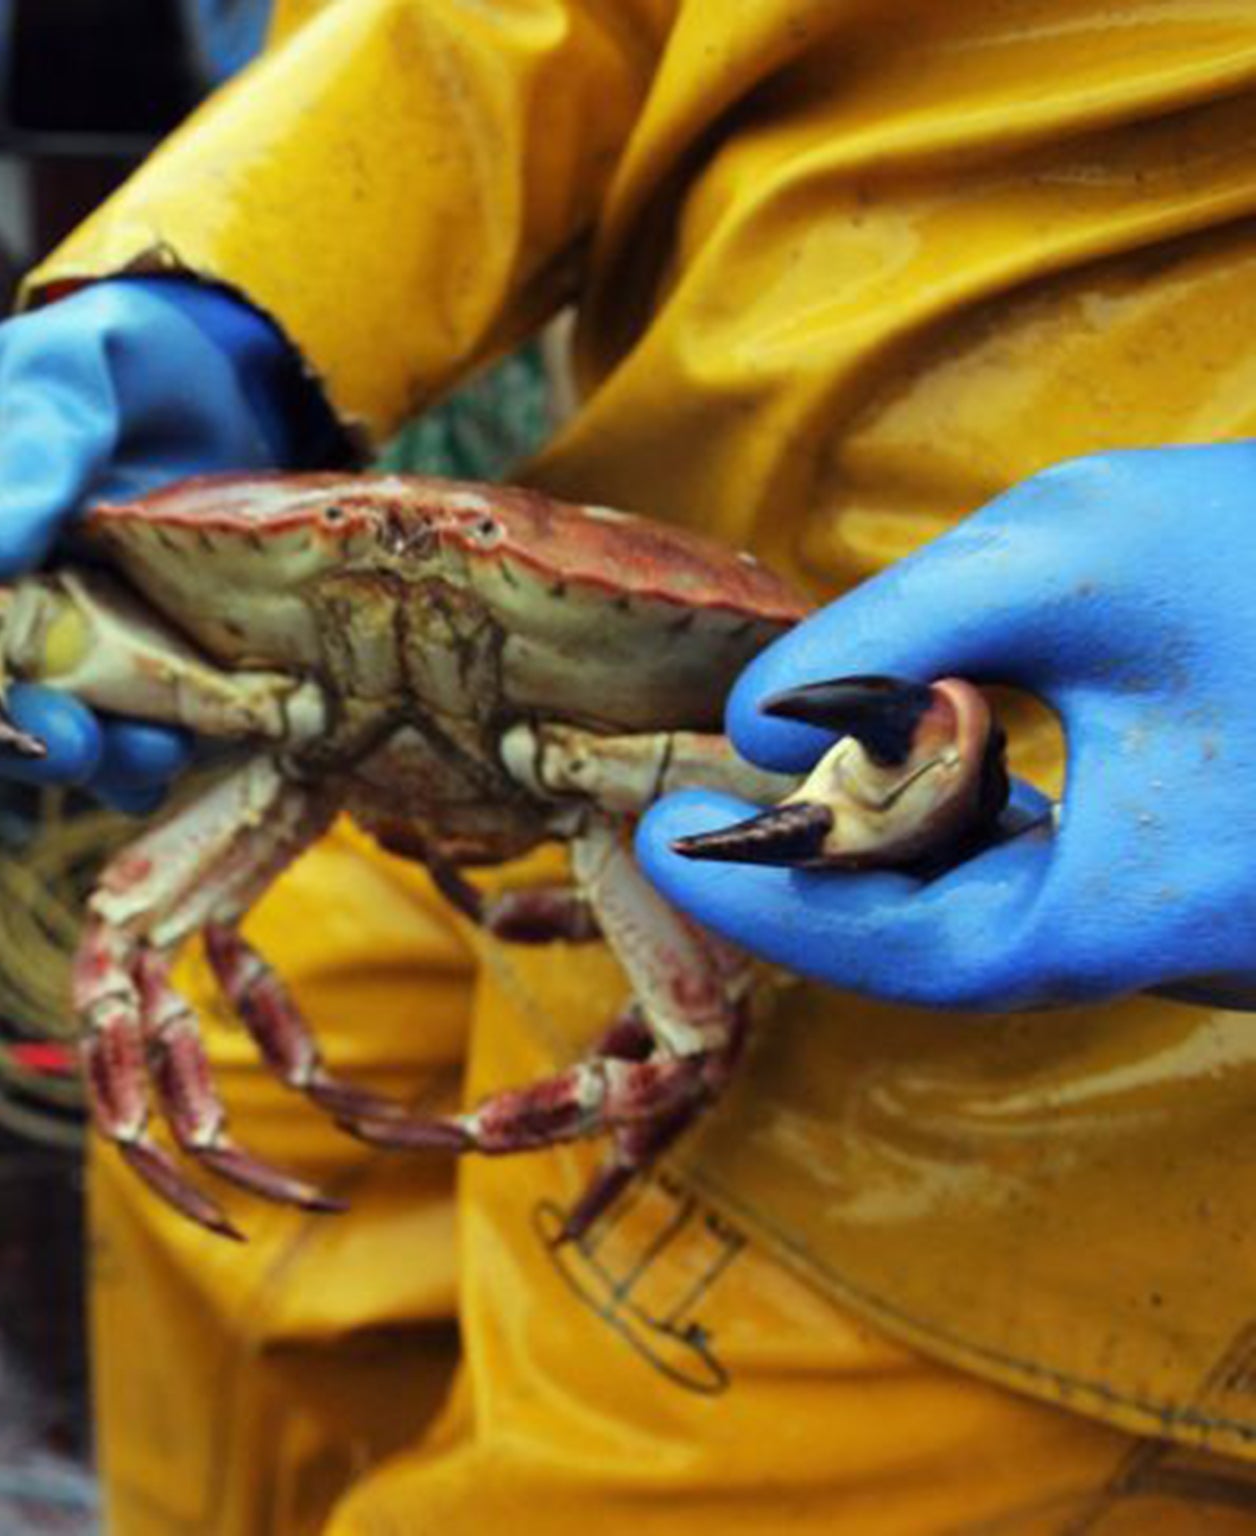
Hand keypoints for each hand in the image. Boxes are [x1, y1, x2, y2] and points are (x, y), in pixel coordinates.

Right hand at [0, 279, 308, 811]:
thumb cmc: (117, 357)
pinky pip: (145, 723)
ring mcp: (77, 638)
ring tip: (144, 760)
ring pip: (63, 719)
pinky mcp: (154, 662)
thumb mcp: (66, 368)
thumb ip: (30, 446)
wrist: (235, 371)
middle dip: (6, 730)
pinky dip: (162, 746)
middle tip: (53, 746)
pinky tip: (188, 748)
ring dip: (96, 754)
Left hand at [636, 444, 1255, 1011]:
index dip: (772, 909)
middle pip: (959, 947)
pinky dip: (993, 833)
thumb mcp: (1077, 551)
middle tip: (706, 804)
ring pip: (1026, 919)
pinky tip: (943, 760)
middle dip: (822, 880)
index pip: (911, 961)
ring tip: (796, 773)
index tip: (666, 840)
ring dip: (904, 854)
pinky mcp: (1247, 886)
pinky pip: (1092, 886)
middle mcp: (1203, 954)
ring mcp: (1233, 930)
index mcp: (1154, 910)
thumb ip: (896, 636)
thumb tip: (757, 723)